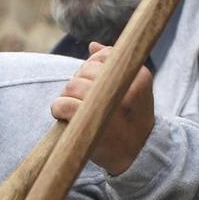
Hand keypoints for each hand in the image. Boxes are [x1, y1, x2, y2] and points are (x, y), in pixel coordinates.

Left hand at [50, 44, 154, 175]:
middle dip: (77, 83)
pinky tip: (64, 115)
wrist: (138, 154)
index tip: (92, 84)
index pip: (105, 56)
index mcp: (140, 75)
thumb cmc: (130, 118)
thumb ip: (114, 65)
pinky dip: (58, 108)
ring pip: (72, 86)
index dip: (91, 68)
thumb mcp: (133, 89)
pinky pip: (64, 104)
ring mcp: (112, 106)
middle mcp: (128, 88)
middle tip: (81, 100)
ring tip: (74, 109)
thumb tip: (92, 45)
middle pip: (85, 71)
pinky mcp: (94, 124)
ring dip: (66, 96)